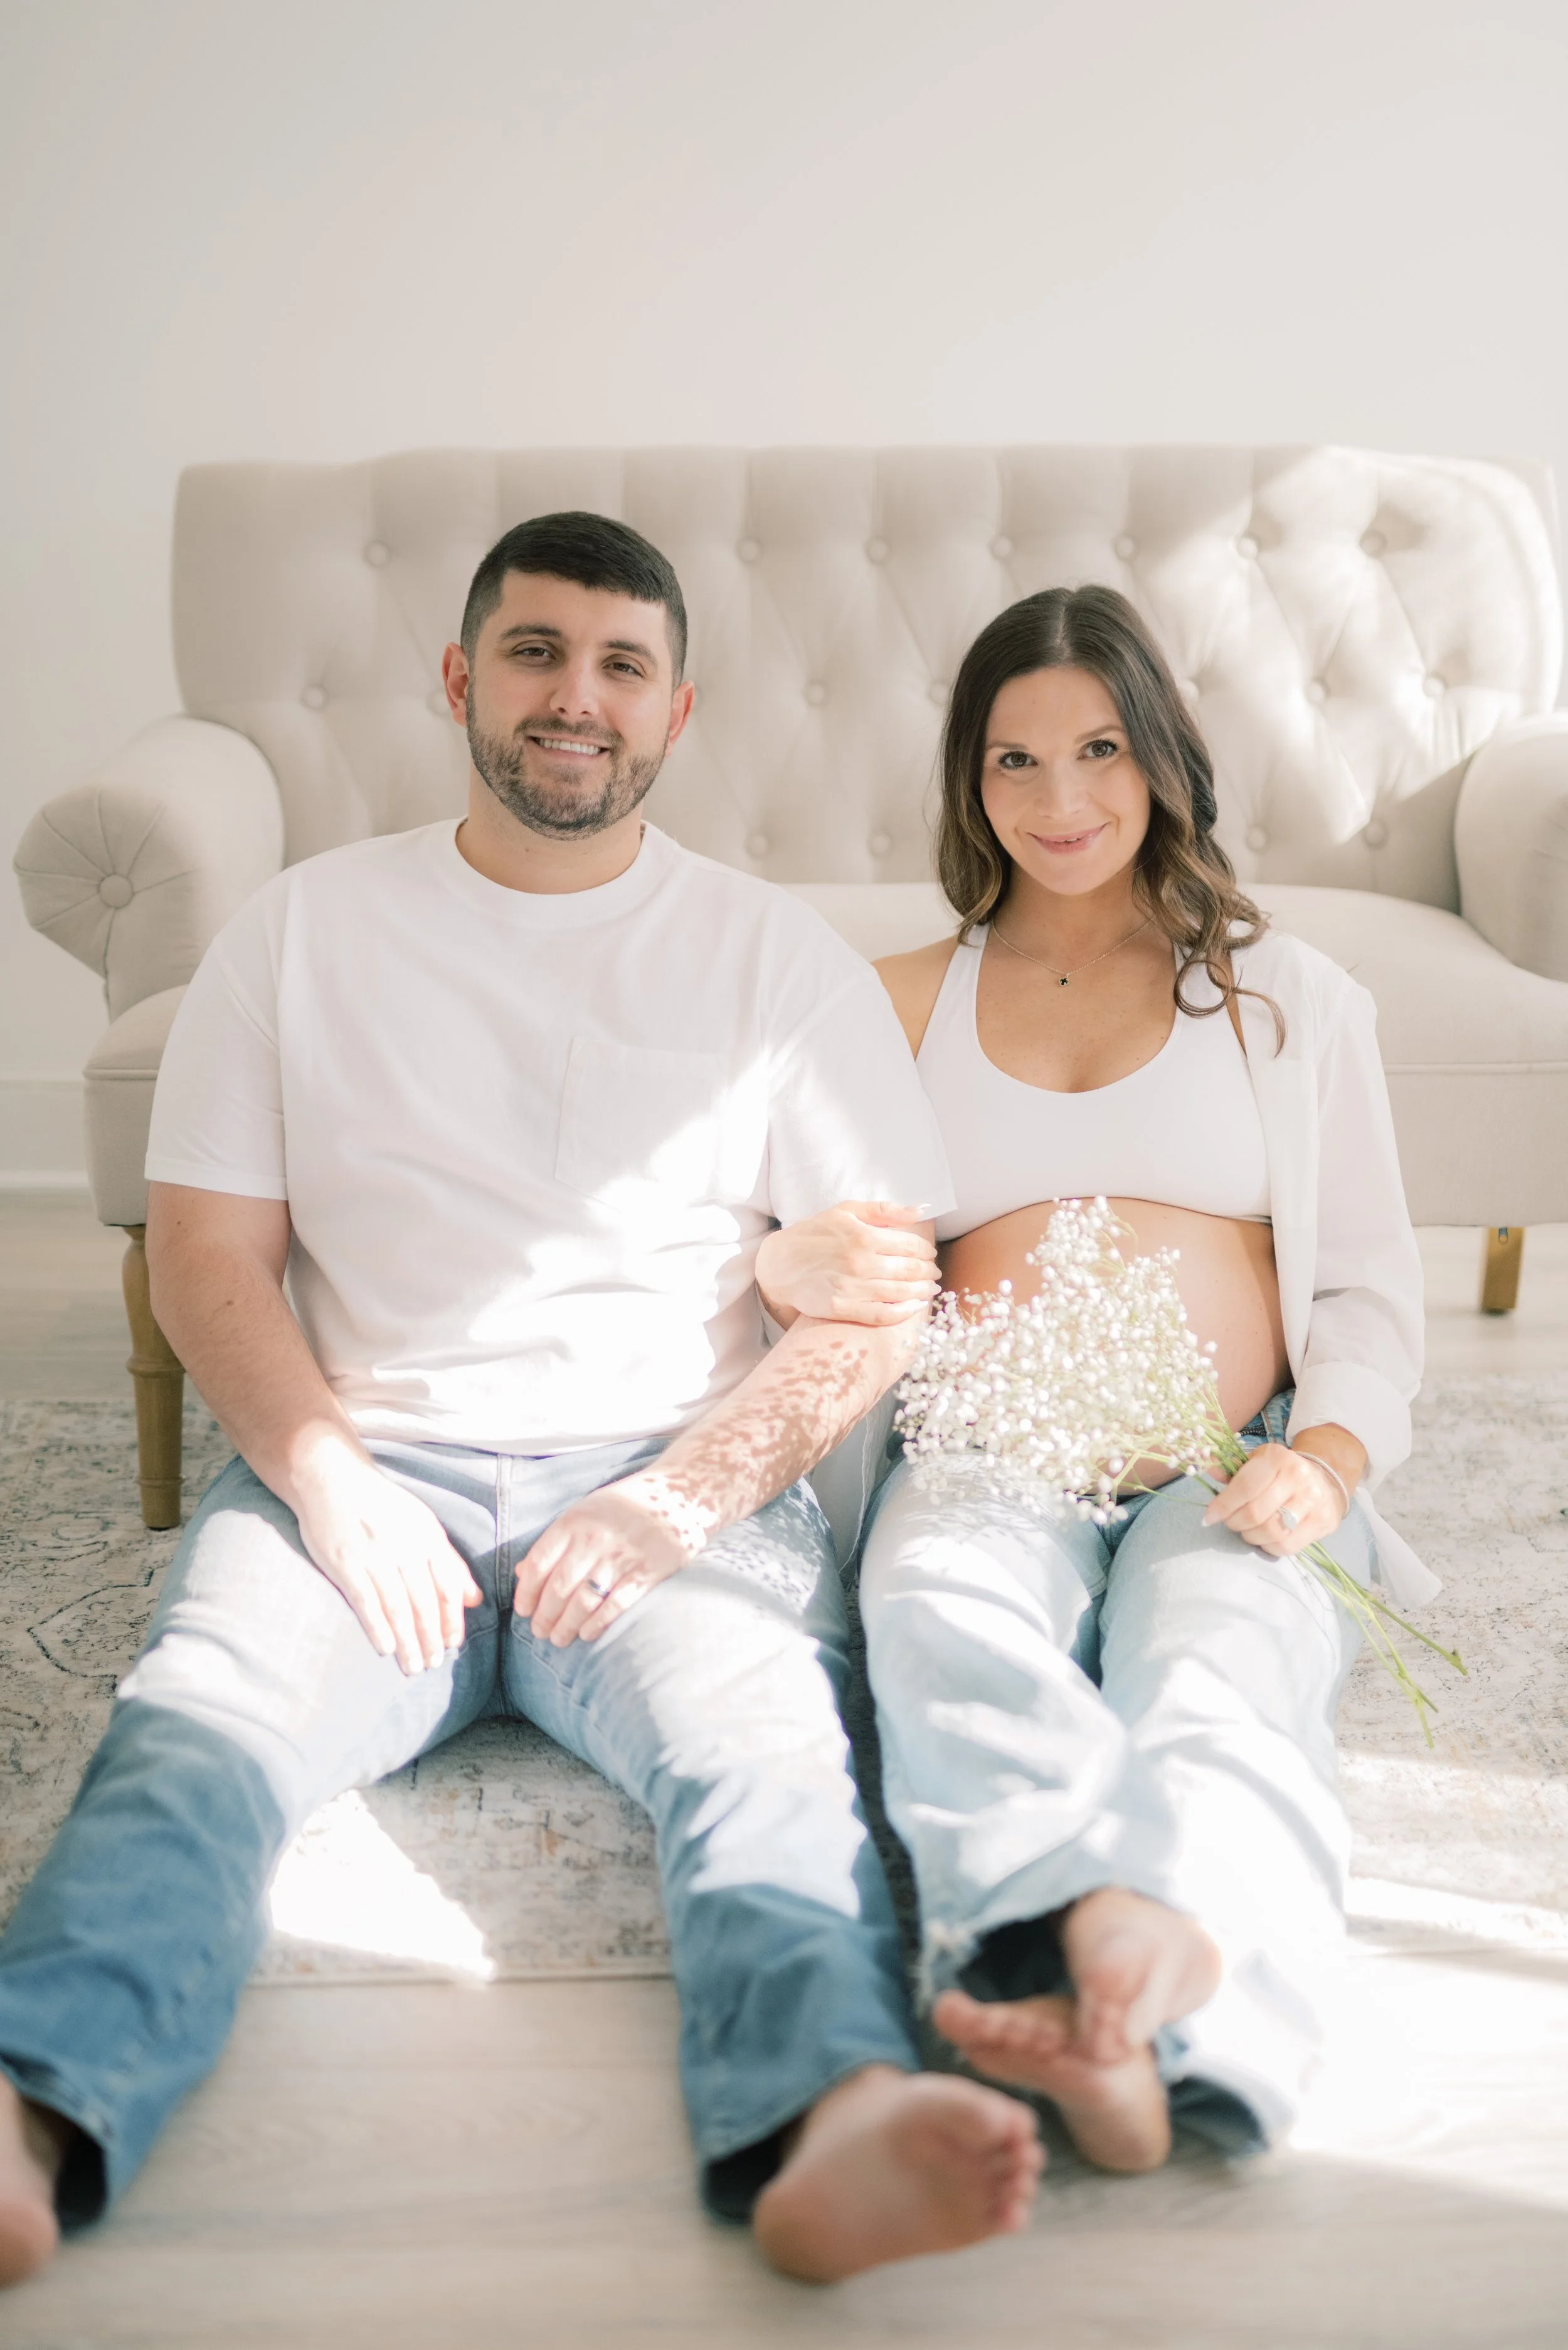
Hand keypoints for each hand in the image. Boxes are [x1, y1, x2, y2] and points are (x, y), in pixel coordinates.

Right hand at [293, 1455, 482, 1673]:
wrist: (333, 1479)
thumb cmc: (382, 1505)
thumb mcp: (423, 1524)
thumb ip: (450, 1562)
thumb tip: (475, 1599)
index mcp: (427, 1537)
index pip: (447, 1587)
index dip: (452, 1619)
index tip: (454, 1644)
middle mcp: (404, 1548)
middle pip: (424, 1603)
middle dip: (432, 1638)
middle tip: (434, 1663)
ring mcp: (374, 1557)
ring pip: (397, 1608)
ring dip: (408, 1642)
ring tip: (413, 1666)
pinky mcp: (345, 1564)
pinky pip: (366, 1602)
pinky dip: (378, 1628)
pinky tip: (386, 1649)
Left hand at [514, 1475, 696, 1647]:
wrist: (681, 1492)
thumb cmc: (626, 1505)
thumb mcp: (586, 1512)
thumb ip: (556, 1541)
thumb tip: (522, 1573)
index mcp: (574, 1521)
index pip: (538, 1564)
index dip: (526, 1593)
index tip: (524, 1610)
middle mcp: (594, 1539)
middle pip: (558, 1588)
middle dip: (544, 1616)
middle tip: (540, 1632)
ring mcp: (621, 1556)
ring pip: (583, 1601)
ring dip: (566, 1626)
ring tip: (559, 1639)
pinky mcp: (647, 1571)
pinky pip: (615, 1605)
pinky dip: (597, 1624)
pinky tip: (587, 1634)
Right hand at [756, 1201, 937, 1326]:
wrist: (779, 1263)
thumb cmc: (814, 1233)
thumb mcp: (846, 1210)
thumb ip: (884, 1210)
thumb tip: (920, 1209)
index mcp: (864, 1235)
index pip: (911, 1245)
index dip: (926, 1251)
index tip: (930, 1253)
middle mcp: (860, 1262)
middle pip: (910, 1270)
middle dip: (928, 1272)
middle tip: (934, 1273)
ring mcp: (852, 1287)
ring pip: (901, 1293)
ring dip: (922, 1292)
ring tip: (930, 1290)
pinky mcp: (842, 1308)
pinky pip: (882, 1314)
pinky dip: (903, 1313)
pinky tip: (914, 1307)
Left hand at [1201, 1442, 1348, 1557]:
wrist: (1325, 1480)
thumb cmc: (1282, 1472)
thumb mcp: (1258, 1463)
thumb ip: (1233, 1470)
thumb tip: (1209, 1470)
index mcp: (1278, 1458)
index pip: (1244, 1487)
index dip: (1223, 1505)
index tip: (1209, 1517)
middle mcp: (1298, 1477)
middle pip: (1255, 1513)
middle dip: (1235, 1522)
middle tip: (1231, 1523)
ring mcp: (1313, 1501)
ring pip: (1271, 1532)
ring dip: (1251, 1536)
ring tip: (1248, 1530)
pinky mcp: (1322, 1522)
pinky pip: (1287, 1546)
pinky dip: (1269, 1546)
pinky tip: (1266, 1538)